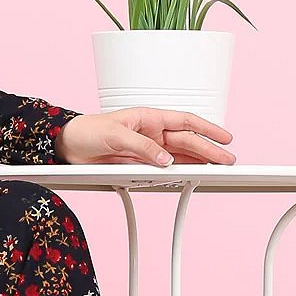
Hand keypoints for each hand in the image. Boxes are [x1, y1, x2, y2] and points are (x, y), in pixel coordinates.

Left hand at [54, 108, 234, 166]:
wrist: (68, 146)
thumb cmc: (87, 130)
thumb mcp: (115, 135)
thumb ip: (141, 147)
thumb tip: (165, 160)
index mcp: (149, 118)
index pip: (185, 122)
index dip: (207, 129)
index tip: (226, 137)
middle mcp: (152, 134)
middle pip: (187, 142)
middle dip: (209, 151)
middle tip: (228, 162)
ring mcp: (147, 151)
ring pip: (179, 157)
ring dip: (198, 164)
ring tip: (216, 172)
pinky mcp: (139, 166)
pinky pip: (164, 170)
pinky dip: (178, 174)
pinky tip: (190, 178)